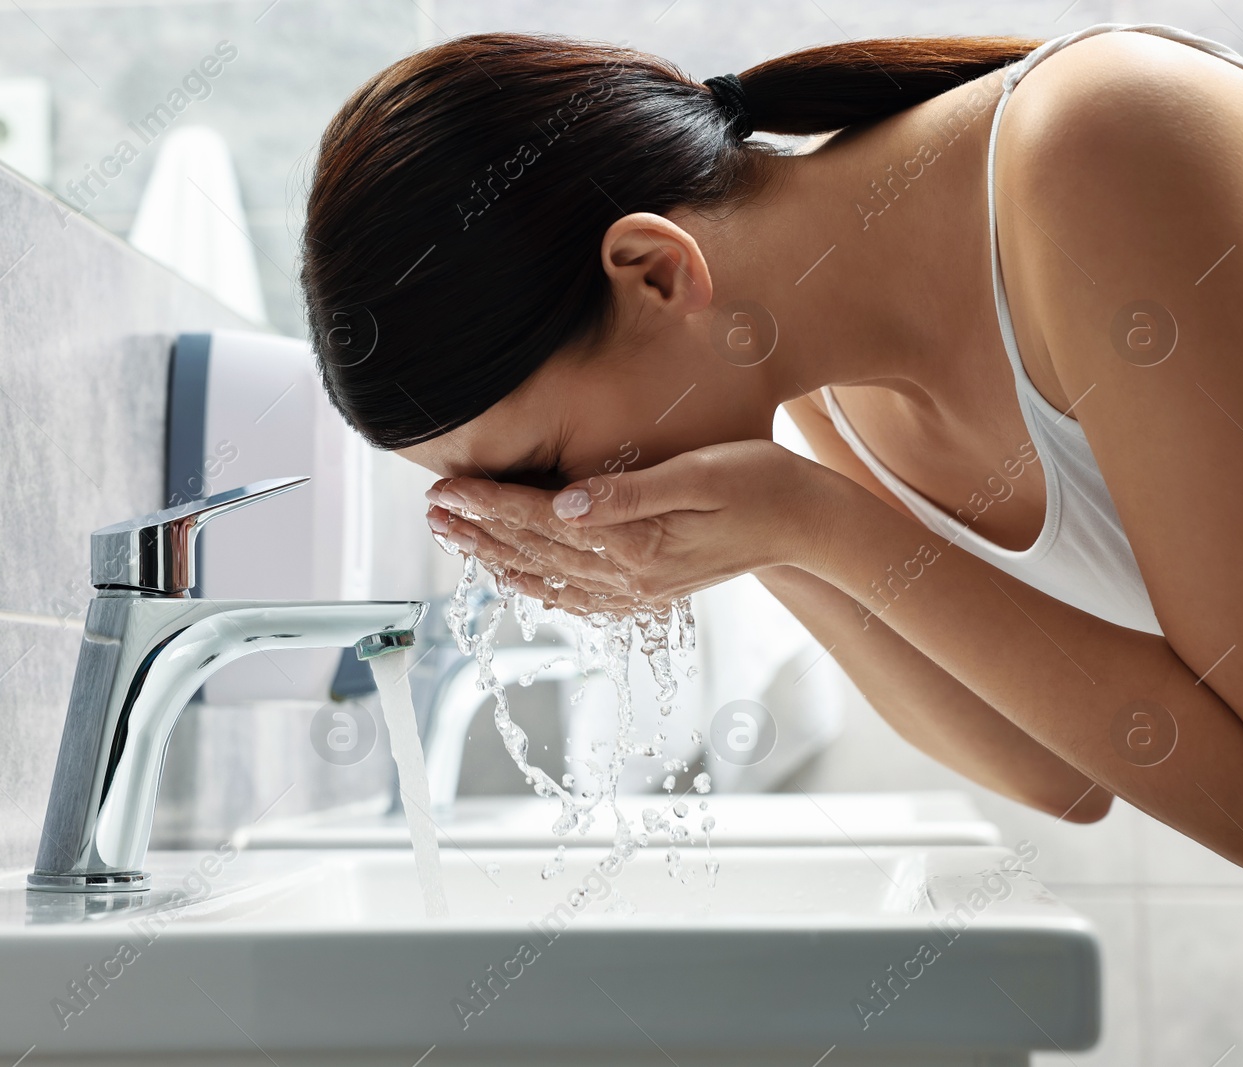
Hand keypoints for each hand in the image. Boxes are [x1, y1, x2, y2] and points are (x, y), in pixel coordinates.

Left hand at [425, 440, 830, 614]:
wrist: (810, 525)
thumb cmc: (762, 484)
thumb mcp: (700, 475)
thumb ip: (629, 493)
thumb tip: (564, 503)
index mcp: (637, 544)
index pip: (542, 522)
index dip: (489, 504)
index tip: (446, 488)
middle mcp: (631, 577)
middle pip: (535, 555)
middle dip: (478, 533)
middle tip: (432, 512)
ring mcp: (640, 591)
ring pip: (550, 579)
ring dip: (498, 559)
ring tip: (456, 538)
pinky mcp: (651, 591)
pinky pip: (581, 598)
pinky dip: (541, 587)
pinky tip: (519, 577)